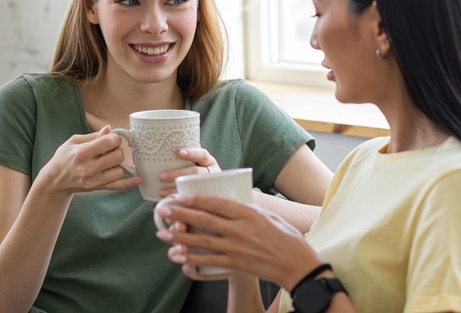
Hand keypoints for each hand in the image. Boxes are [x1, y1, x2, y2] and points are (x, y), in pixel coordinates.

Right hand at [35, 125, 141, 195]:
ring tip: (108, 162)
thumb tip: (109, 129)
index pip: (109, 142)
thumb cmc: (62, 159)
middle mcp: (88, 168)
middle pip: (118, 156)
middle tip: (110, 150)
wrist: (54, 182)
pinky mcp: (98, 188)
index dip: (114, 138)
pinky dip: (129, 183)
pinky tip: (137, 179)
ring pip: (120, 170)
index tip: (111, 139)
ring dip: (117, 164)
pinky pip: (118, 186)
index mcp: (81, 153)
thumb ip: (93, 136)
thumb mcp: (73, 142)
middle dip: (117, 150)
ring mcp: (94, 180)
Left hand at [154, 194, 323, 288]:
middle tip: (162, 210)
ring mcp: (237, 247)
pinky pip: (209, 260)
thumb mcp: (268, 216)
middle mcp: (240, 229)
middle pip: (204, 219)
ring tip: (162, 233)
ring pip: (202, 240)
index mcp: (248, 213)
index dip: (195, 199)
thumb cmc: (287, 237)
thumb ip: (247, 210)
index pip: (216, 203)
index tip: (179, 196)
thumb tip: (229, 203)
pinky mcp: (236, 264)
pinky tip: (178, 255)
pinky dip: (191, 258)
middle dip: (180, 214)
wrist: (298, 264)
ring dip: (179, 236)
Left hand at [156, 148, 220, 197]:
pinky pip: (192, 200)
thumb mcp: (196, 164)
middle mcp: (212, 173)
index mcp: (209, 161)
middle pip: (195, 172)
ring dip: (175, 189)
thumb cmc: (196, 173)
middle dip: (177, 174)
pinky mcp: (205, 198)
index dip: (191, 153)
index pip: (202, 154)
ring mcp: (210, 186)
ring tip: (161, 192)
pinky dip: (180, 200)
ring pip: (193, 187)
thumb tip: (165, 145)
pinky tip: (169, 201)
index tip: (178, 153)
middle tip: (161, 176)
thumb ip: (185, 157)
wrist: (213, 196)